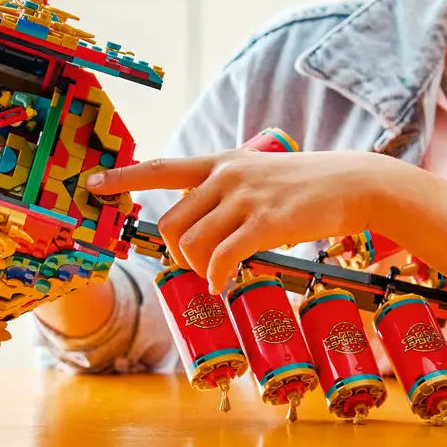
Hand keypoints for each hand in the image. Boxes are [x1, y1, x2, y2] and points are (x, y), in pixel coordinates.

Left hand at [86, 150, 392, 293]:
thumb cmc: (303, 185)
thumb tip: (199, 226)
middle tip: (195, 264)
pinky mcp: (266, 222)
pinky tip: (224, 284)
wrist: (352, 182)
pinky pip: (222, 257)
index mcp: (219, 163)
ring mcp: (245, 198)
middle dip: (174, 252)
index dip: (125, 177)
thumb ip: (224, 191)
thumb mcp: (256, 174)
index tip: (93, 184)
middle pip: (170, 223)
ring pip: (191, 243)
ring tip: (215, 273)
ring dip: (196, 267)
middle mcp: (225, 176)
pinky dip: (217, 277)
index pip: (161, 167)